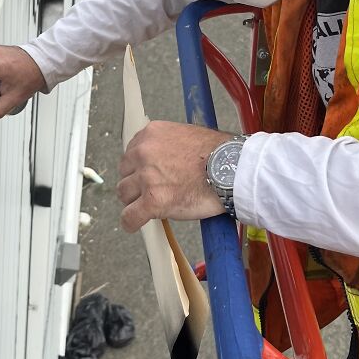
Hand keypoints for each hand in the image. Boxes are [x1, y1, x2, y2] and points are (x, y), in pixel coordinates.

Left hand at [116, 121, 233, 229]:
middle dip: (135, 184)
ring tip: (146, 208)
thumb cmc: (219, 155)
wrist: (233, 169)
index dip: (137, 168)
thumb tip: (158, 162)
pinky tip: (134, 224)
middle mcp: (144, 152)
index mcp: (151, 134)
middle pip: (125, 173)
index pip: (130, 154)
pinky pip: (130, 216)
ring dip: (134, 202)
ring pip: (124, 194)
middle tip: (148, 192)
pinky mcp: (153, 201)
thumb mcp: (186, 136)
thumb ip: (166, 146)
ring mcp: (147, 177)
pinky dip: (131, 222)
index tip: (143, 176)